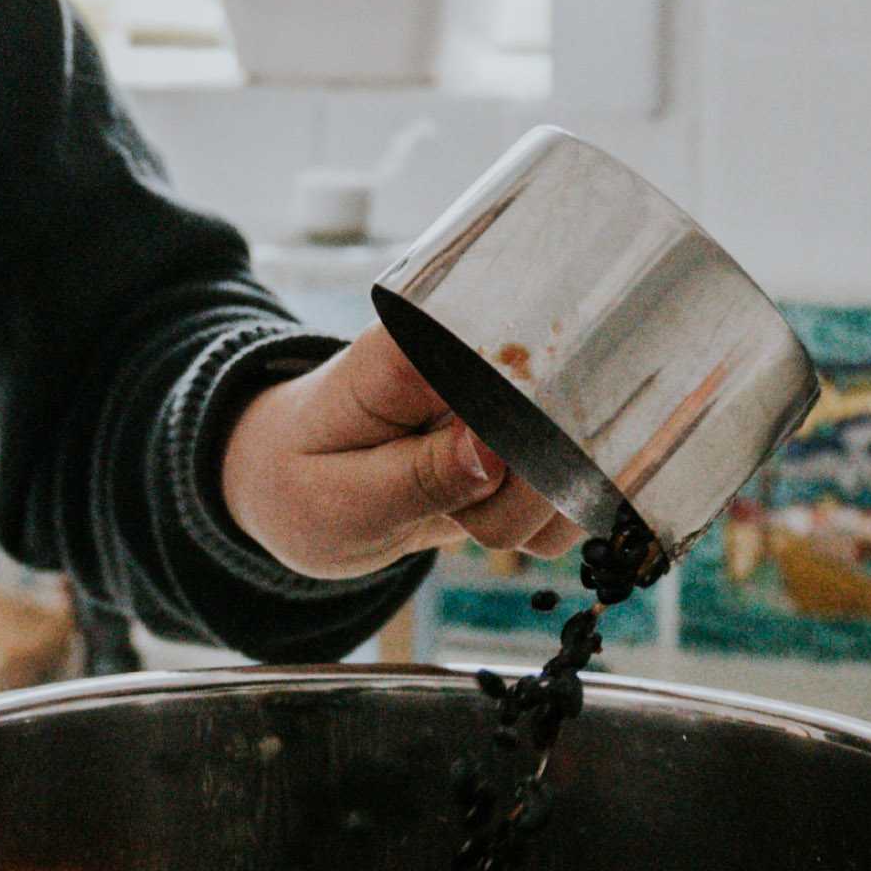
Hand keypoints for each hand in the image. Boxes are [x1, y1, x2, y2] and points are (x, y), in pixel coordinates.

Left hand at [222, 318, 571, 578]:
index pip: (506, 362)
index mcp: (410, 347)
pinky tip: (488, 521)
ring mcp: (502, 394)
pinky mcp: (522, 433)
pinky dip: (543, 523)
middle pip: (558, 413)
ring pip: (574, 458)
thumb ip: (419, 476)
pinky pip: (573, 485)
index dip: (521, 430)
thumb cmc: (303, 484)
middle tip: (463, 520)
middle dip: (527, 494)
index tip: (489, 480)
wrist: (296, 487)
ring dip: (534, 515)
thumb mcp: (342, 499)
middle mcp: (468, 355)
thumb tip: (494, 450)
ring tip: (465, 519)